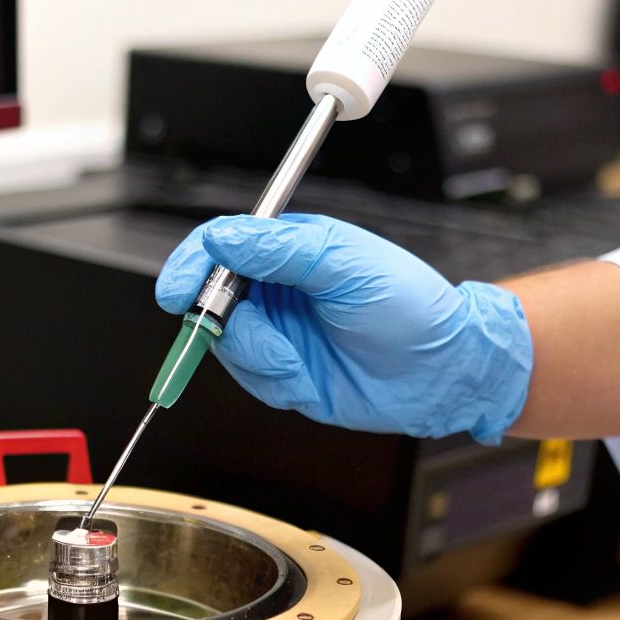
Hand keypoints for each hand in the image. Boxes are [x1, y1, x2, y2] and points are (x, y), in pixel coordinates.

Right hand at [154, 213, 531, 442]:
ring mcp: (278, 333)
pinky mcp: (285, 375)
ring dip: (255, 355)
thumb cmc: (409, 307)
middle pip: (209, 297)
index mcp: (288, 250)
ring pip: (227, 343)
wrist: (441, 372)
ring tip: (295, 359)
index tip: (177, 292)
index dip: (190, 266)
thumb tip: (223, 237)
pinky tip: (307, 378)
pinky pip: (251, 379)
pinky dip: (273, 381)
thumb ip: (280, 249)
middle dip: (216, 319)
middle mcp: (276, 290)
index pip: (219, 246)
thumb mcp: (345, 265)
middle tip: (235, 329)